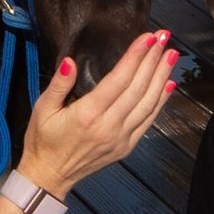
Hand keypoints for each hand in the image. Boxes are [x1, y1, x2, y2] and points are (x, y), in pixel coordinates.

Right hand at [16, 31, 176, 198]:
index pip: (119, 79)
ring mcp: (121, 138)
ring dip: (162, 77)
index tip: (148, 37)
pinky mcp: (126, 147)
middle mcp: (108, 126)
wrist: (49, 175)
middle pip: (138, 88)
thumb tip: (70, 62)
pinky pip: (148, 121)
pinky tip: (169, 84)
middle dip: (153, 60)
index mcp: (88, 114)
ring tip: (172, 55)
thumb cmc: (43, 140)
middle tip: (165, 37)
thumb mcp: (42, 108)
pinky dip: (161, 101)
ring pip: (148, 103)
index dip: (136, 57)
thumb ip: (58, 84)